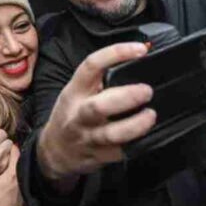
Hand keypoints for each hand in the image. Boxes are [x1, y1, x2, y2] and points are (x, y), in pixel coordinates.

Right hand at [37, 43, 155, 188]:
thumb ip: (100, 79)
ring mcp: (88, 137)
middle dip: (126, 97)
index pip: (92, 65)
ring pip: (111, 133)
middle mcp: (78, 113)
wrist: (54, 151)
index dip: (116, 53)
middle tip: (147, 91)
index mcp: (74, 90)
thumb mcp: (77, 91)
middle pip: (98, 106)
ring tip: (151, 115)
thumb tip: (139, 57)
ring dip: (135, 125)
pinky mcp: (99, 156)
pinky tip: (148, 136)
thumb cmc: (72, 114)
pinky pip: (120, 152)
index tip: (141, 50)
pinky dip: (136, 144)